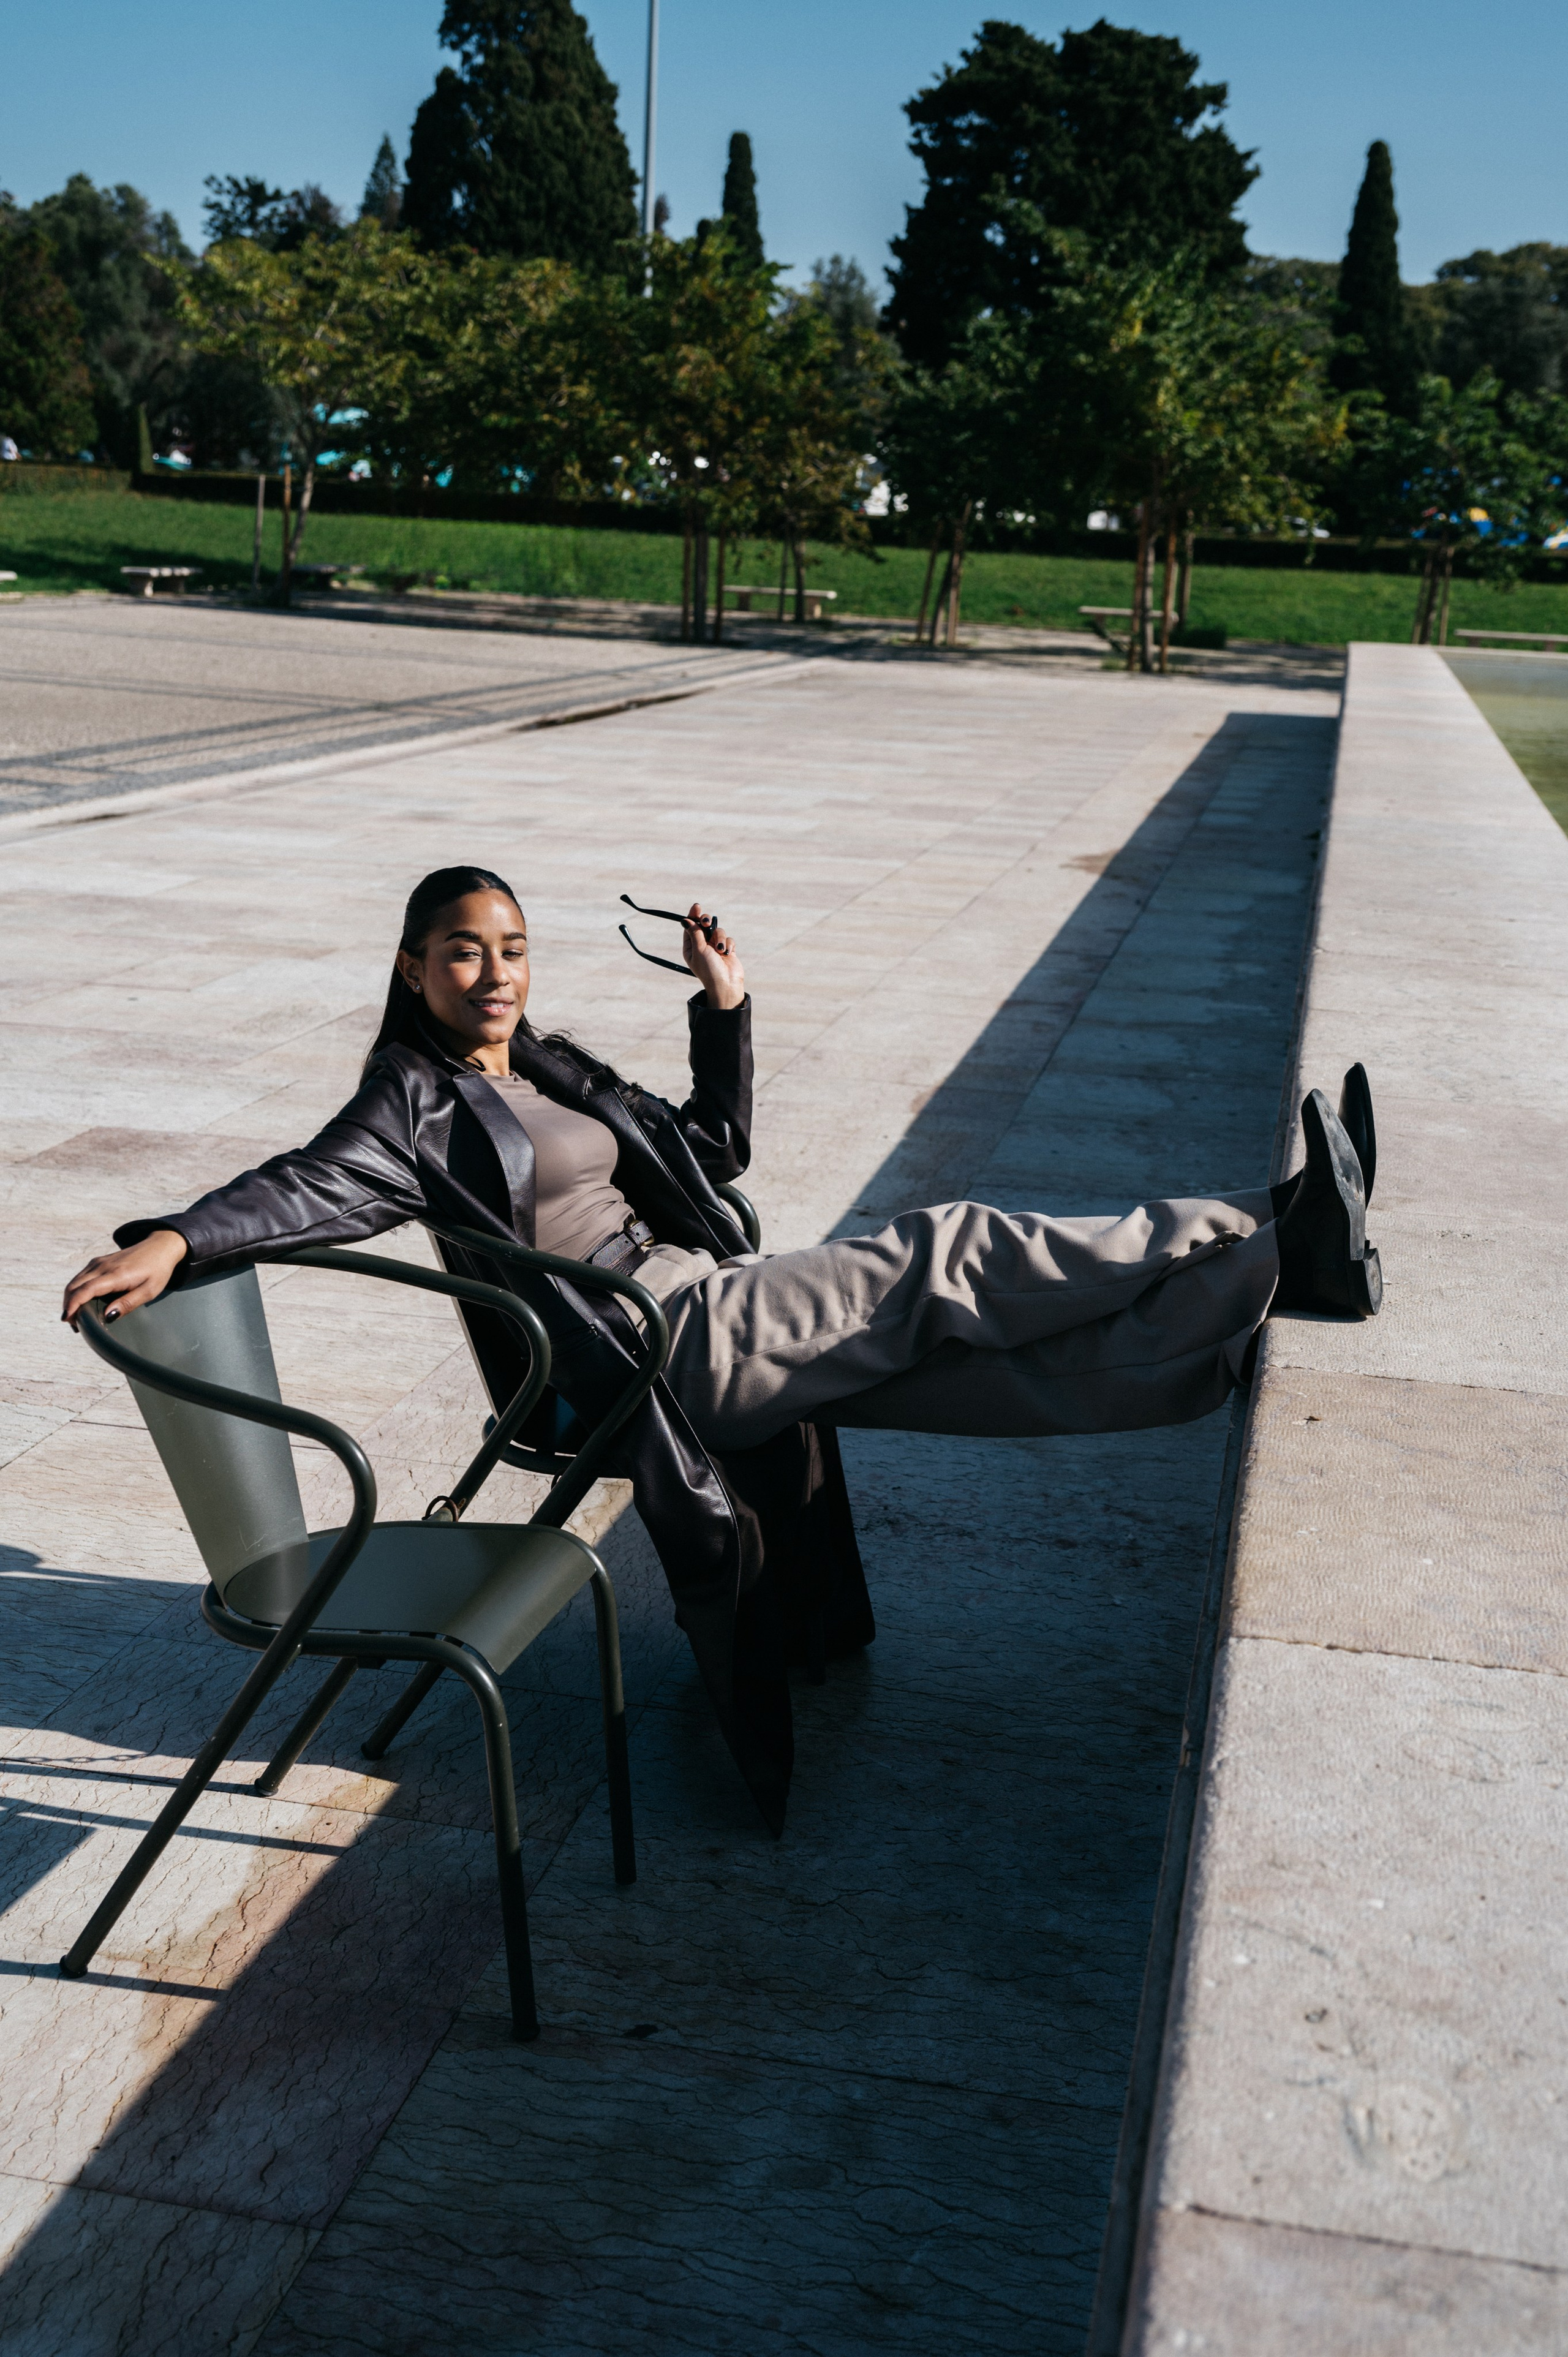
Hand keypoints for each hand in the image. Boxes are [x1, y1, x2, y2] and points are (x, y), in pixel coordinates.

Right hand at [63, 1230, 188, 1328]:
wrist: (159, 1247)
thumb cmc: (157, 1270)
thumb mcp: (149, 1290)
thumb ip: (128, 1303)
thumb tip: (107, 1316)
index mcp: (115, 1274)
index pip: (86, 1290)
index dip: (72, 1305)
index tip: (66, 1319)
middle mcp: (102, 1266)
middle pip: (74, 1287)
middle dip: (68, 1306)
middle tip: (74, 1326)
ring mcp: (98, 1263)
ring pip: (75, 1282)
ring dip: (70, 1299)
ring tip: (76, 1318)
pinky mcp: (98, 1262)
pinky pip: (80, 1278)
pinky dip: (76, 1291)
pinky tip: (81, 1303)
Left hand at [681, 902, 745, 1009]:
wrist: (726, 984)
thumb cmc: (709, 969)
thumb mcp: (699, 949)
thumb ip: (694, 932)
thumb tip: (686, 920)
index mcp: (691, 947)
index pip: (691, 927)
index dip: (693, 916)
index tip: (696, 906)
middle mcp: (703, 946)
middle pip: (704, 925)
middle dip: (706, 922)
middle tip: (706, 922)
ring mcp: (715, 947)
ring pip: (718, 930)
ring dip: (719, 938)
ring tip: (719, 950)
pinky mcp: (727, 949)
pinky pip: (728, 939)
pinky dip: (727, 945)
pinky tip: (726, 953)